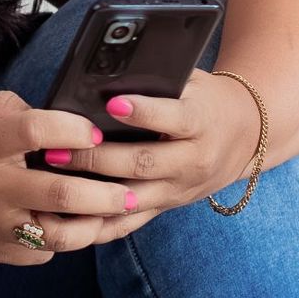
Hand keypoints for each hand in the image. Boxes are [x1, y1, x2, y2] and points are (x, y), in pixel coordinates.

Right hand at [0, 94, 144, 267]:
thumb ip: (5, 107)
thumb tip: (49, 112)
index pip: (38, 130)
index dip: (73, 129)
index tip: (94, 131)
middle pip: (62, 192)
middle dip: (106, 191)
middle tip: (132, 185)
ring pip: (59, 235)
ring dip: (95, 226)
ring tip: (117, 214)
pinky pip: (39, 254)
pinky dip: (59, 243)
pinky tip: (73, 228)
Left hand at [34, 69, 263, 236]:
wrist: (244, 136)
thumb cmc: (205, 100)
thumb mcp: (192, 81)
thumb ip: (158, 79)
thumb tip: (107, 71)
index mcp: (201, 123)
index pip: (174, 118)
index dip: (143, 112)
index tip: (111, 103)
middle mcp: (192, 161)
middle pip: (143, 163)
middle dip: (97, 158)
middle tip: (57, 150)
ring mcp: (178, 190)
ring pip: (132, 199)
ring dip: (90, 194)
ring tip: (54, 183)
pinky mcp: (166, 207)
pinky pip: (129, 224)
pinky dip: (98, 226)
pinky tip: (67, 220)